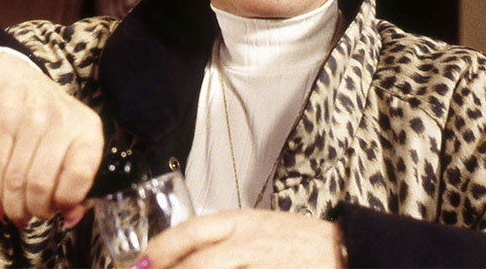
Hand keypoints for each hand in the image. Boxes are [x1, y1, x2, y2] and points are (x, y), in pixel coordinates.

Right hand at [0, 52, 103, 227]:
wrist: (19, 79)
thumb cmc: (55, 118)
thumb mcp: (77, 139)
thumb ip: (81, 180)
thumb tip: (72, 217)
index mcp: (87, 128)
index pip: (81, 174)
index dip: (68, 201)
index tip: (61, 211)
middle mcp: (60, 121)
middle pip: (42, 183)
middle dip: (37, 210)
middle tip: (36, 215)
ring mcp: (29, 120)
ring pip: (16, 181)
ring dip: (15, 207)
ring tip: (19, 214)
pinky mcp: (2, 123)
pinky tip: (0, 207)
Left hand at [134, 209, 345, 268]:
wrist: (346, 251)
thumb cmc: (301, 243)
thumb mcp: (260, 229)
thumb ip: (226, 240)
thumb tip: (187, 254)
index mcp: (242, 222)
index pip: (191, 231)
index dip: (161, 248)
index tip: (139, 263)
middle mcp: (249, 241)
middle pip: (197, 260)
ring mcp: (261, 263)